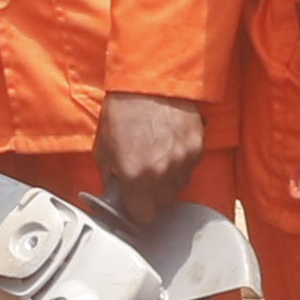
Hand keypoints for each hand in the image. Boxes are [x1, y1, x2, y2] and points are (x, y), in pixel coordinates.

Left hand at [93, 92, 205, 228]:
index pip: (142, 217)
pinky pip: (190, 167)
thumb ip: (109, 175)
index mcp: (133, 177)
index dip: (138, 212)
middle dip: (153, 195)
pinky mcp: (196, 149)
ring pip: (178, 186)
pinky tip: (170, 144)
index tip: (136, 205)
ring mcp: (181, 162)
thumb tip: (114, 191)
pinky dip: (181, 161)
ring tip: (158, 157)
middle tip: (145, 177)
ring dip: (169, 179)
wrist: (148, 81)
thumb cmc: (123, 110)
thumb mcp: (102, 146)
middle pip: (163, 204)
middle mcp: (159, 175)